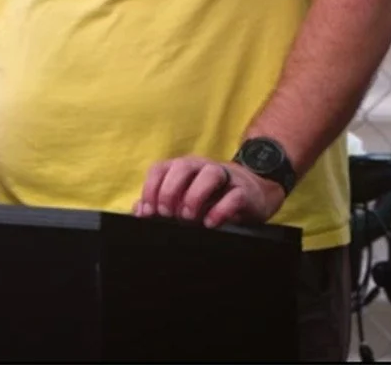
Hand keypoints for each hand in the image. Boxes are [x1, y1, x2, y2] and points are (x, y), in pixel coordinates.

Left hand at [134, 156, 284, 228]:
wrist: (252, 193)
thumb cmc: (211, 198)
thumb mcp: (184, 199)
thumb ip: (160, 202)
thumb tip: (138, 210)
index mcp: (182, 168)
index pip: (160, 168)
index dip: (151, 188)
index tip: (148, 212)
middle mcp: (201, 167)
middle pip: (182, 166)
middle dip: (170, 190)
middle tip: (167, 214)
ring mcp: (225, 176)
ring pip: (209, 174)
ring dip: (194, 196)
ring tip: (188, 218)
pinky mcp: (244, 191)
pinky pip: (233, 195)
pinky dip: (220, 210)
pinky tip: (211, 223)